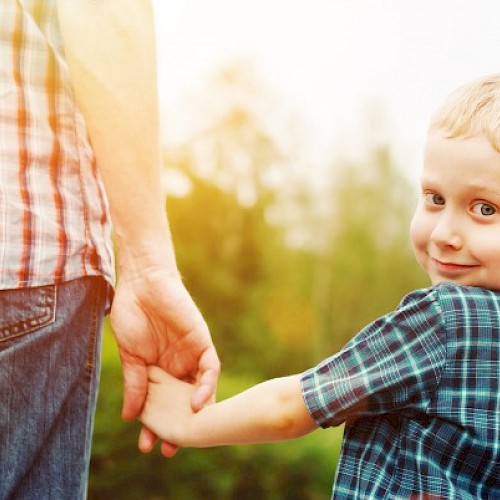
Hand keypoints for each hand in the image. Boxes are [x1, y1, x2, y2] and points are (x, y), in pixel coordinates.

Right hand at [110, 266, 219, 453]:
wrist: (142, 283)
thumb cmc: (132, 314)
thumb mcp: (131, 356)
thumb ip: (135, 384)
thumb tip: (130, 417)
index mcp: (159, 371)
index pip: (162, 403)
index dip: (156, 425)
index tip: (148, 444)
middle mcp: (178, 367)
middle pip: (183, 402)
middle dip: (179, 425)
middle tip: (170, 449)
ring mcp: (191, 355)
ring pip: (200, 390)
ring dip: (197, 412)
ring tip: (186, 433)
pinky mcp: (202, 342)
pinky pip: (210, 367)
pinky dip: (206, 385)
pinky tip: (198, 402)